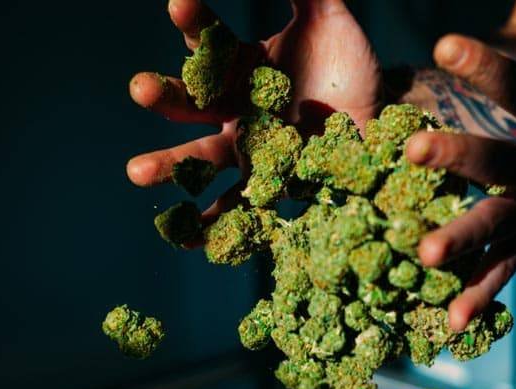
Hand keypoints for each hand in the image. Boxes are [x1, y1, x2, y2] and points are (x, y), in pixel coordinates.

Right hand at [126, 0, 381, 214]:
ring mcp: (246, 150)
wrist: (378, 118)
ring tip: (137, 172)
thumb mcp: (331, 21)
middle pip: (191, 102)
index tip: (179, 2)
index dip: (194, 22)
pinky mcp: (265, 186)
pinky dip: (210, 225)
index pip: (210, 41)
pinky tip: (185, 238)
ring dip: (167, 165)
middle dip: (164, 96)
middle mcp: (234, 108)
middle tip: (139, 88)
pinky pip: (233, 208)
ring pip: (199, 157)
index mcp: (242, 64)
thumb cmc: (348, 65)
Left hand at [405, 0, 515, 330]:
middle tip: (412, 148)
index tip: (442, 42)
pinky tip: (449, 323)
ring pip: (497, 226)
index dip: (486, 66)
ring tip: (420, 254)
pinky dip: (480, 296)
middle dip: (459, 156)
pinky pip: (506, 271)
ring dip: (460, 240)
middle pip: (502, 163)